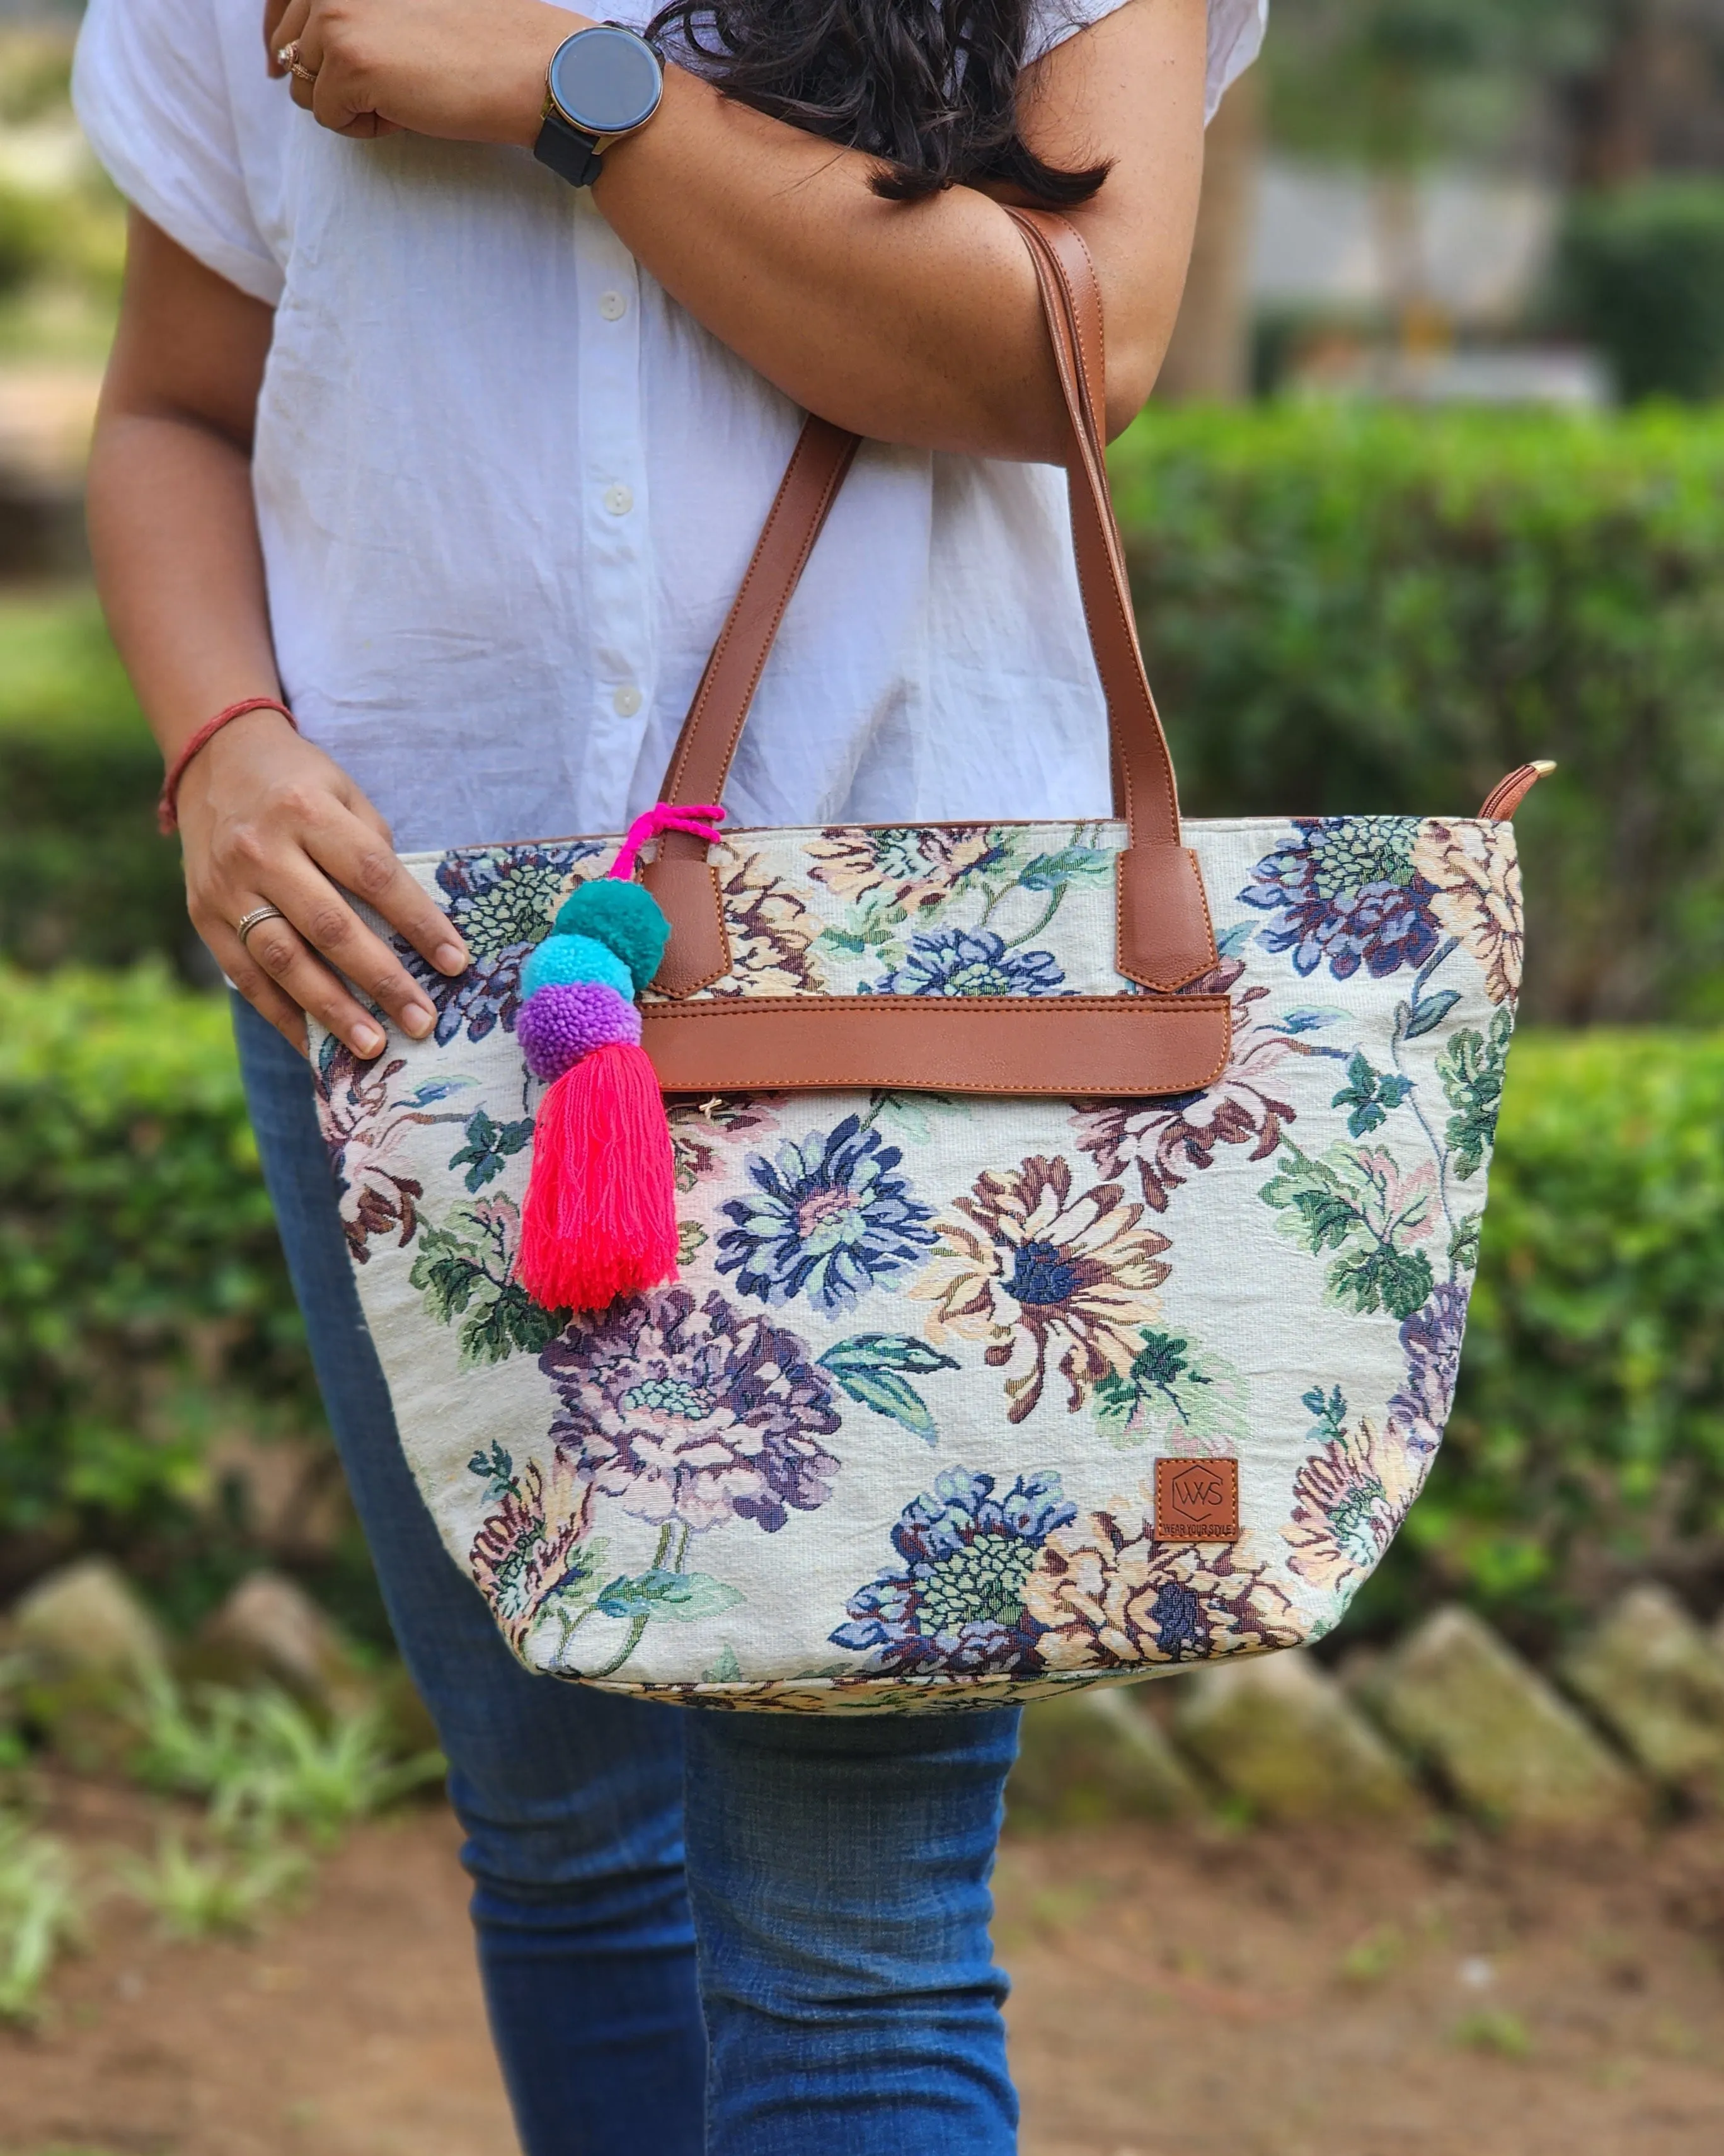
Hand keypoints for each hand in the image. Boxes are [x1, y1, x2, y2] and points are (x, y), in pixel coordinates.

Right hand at [177, 708, 468, 1058]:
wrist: (214, 758)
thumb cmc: (299, 783)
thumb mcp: (345, 794)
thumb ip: (374, 853)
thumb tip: (413, 929)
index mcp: (307, 811)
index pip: (374, 875)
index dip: (419, 923)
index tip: (457, 964)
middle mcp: (261, 849)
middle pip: (329, 926)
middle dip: (381, 980)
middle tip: (422, 1022)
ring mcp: (226, 886)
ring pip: (283, 959)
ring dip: (332, 1010)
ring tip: (374, 1048)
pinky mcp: (202, 915)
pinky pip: (246, 977)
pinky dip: (284, 1016)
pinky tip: (319, 1047)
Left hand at [263, 0, 576, 144]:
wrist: (526, 65)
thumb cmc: (476, 43)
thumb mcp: (401, 8)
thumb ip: (354, 12)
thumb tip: (291, 49)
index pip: (279, 4)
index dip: (279, 40)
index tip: (278, 67)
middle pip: (289, 48)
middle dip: (327, 79)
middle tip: (384, 87)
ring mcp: (336, 16)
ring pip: (303, 85)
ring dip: (347, 103)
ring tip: (401, 95)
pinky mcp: (349, 62)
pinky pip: (327, 116)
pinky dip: (363, 127)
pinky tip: (405, 110)